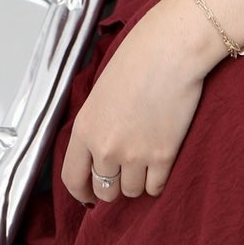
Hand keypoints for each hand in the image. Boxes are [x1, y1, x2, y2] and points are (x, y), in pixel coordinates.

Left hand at [61, 0, 209, 204]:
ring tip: (145, 155)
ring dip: (137, 180)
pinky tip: (160, 159)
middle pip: (105, 191)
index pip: (72, 178)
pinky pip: (155, 187)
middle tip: (124, 169)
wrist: (170, 50)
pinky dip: (157, 179)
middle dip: (113, 184)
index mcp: (84, 128)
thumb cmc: (136, 60)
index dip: (82, 192)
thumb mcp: (100, 93)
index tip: (90, 194)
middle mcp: (105, 147)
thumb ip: (95, 126)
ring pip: (132, 191)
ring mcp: (135, 155)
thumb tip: (97, 153)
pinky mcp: (163, 157)